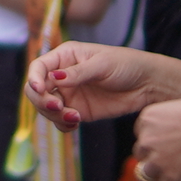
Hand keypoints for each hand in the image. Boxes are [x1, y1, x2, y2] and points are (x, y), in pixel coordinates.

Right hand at [27, 39, 171, 125]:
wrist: (147, 85)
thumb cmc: (126, 65)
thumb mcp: (102, 65)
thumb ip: (78, 72)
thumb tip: (54, 77)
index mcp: (65, 57)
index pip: (39, 67)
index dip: (34, 78)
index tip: (39, 89)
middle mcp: (62, 76)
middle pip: (36, 90)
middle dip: (42, 100)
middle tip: (58, 107)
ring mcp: (69, 95)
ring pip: (46, 107)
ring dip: (53, 115)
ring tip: (74, 117)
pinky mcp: (77, 111)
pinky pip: (60, 120)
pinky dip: (62, 124)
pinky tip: (75, 123)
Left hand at [133, 94, 180, 180]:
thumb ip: (171, 117)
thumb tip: (177, 122)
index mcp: (147, 119)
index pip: (141, 133)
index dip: (153, 138)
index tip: (165, 142)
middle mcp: (146, 140)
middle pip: (141, 153)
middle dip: (153, 155)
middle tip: (170, 157)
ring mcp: (156, 162)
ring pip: (146, 174)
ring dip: (160, 174)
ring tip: (176, 172)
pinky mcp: (169, 179)